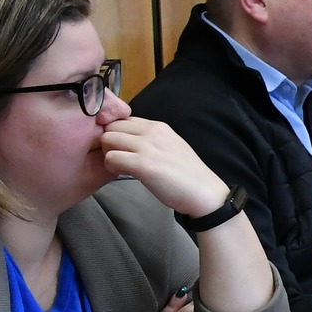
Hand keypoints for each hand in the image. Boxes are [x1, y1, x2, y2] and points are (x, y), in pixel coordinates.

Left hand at [101, 117, 230, 216]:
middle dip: (109, 143)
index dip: (117, 133)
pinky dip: (111, 167)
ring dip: (108, 154)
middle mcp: (152, 132)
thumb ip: (152, 140)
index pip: (123, 119)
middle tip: (118, 158)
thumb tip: (130, 141)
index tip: (122, 148)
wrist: (204, 191)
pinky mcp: (143, 165)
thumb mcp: (171, 145)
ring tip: (120, 166)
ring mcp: (147, 147)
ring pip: (107, 139)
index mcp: (158, 126)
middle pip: (111, 127)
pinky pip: (110, 158)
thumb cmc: (188, 174)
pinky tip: (122, 174)